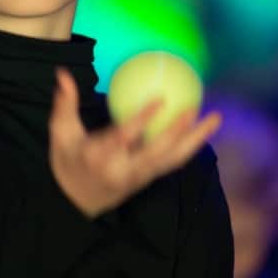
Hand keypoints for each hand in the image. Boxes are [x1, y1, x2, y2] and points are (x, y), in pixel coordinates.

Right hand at [49, 67, 220, 218]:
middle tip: (194, 108)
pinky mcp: (148, 180)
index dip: (143, 120)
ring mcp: (139, 178)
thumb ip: (64, 104)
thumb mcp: (61, 134)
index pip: (124, 138)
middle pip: (157, 153)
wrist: (75, 202)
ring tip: (216, 117)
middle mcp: (123, 170)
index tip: (160, 100)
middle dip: (178, 132)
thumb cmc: (68, 161)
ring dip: (196, 140)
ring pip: (172, 160)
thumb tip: (63, 74)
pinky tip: (204, 127)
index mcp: (100, 157)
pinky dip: (191, 145)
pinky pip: (173, 162)